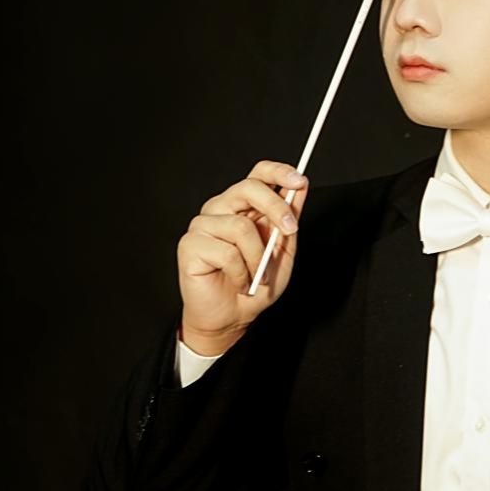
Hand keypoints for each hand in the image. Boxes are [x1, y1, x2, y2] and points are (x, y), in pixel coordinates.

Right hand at [176, 161, 308, 354]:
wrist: (231, 318)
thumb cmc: (255, 284)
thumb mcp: (283, 250)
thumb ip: (289, 218)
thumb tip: (300, 188)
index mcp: (244, 205)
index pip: (258, 174)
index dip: (278, 172)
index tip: (300, 180)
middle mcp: (221, 208)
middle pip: (248, 188)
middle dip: (276, 207)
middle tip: (290, 229)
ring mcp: (203, 225)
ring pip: (241, 226)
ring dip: (258, 257)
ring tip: (257, 276)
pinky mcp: (190, 245)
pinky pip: (227, 252)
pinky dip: (242, 273)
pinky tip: (240, 282)